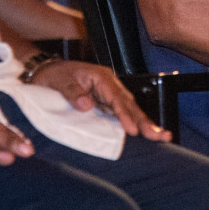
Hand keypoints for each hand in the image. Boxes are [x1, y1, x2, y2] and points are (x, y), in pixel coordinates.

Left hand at [28, 60, 170, 140]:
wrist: (47, 72)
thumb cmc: (55, 75)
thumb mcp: (60, 81)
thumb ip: (73, 92)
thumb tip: (86, 105)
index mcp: (101, 77)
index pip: (116, 97)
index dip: (125, 114)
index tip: (132, 129)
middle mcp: (109, 85)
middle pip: (130, 104)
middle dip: (145, 121)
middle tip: (159, 136)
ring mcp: (109, 95)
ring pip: (130, 110)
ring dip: (144, 124)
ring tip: (161, 137)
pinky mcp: (106, 104)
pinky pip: (123, 114)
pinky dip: (135, 124)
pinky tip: (146, 134)